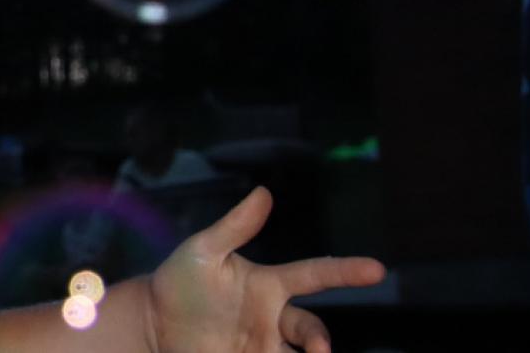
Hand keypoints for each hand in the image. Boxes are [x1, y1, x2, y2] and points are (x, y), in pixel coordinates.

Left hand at [144, 187, 383, 352]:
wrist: (152, 322)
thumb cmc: (180, 281)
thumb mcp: (204, 251)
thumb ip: (235, 227)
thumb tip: (264, 192)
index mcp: (269, 285)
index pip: (314, 274)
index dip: (345, 271)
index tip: (377, 268)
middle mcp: (273, 319)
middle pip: (312, 330)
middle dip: (320, 341)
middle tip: (319, 352)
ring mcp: (263, 347)